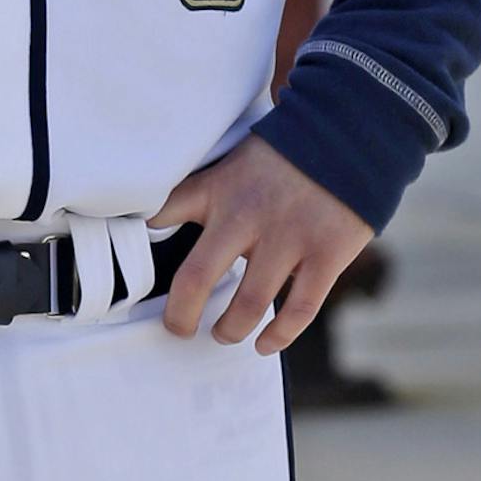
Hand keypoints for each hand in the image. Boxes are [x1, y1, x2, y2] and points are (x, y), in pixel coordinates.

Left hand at [149, 136, 374, 350]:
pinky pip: (299, 308)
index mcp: (218, 188)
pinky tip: (266, 344)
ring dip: (230, 329)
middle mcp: (246, 215)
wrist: (350, 135)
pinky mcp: (326, 254)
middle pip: (195, 278)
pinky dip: (280, 336)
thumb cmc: (286, 153)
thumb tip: (165, 219)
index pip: (162, 213)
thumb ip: (207, 190)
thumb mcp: (234, 158)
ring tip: (223, 334)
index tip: (130, 266)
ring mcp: (288, 237)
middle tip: (178, 329)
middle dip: (180, 315)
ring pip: (249, 303)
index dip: (138, 240)